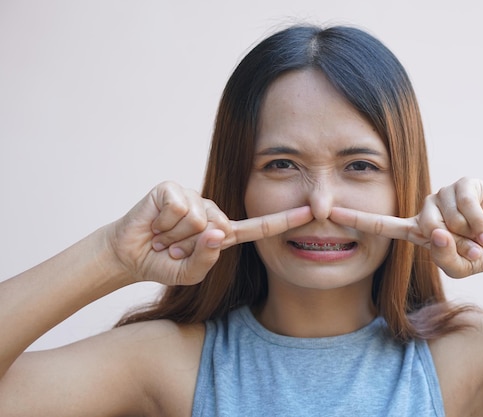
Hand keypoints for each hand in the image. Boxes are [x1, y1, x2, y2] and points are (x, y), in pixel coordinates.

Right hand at [107, 181, 312, 285]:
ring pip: (198, 220)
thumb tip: (217, 231)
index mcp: (223, 232)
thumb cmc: (162, 263)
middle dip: (191, 248)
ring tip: (164, 237)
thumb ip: (206, 260)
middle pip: (220, 229)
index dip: (285, 220)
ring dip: (175, 237)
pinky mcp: (174, 189)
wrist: (128, 255)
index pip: (258, 227)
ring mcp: (194, 197)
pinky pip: (180, 208)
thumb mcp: (189, 274)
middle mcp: (213, 211)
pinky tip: (156, 224)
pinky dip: (165, 224)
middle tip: (174, 248)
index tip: (312, 212)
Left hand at [330, 178, 482, 277]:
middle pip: (423, 225)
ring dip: (468, 233)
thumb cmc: (479, 254)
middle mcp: (426, 209)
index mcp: (417, 230)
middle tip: (469, 247)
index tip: (330, 213)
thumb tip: (435, 230)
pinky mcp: (463, 183)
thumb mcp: (460, 267)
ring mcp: (443, 194)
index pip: (382, 225)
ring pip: (445, 215)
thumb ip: (444, 256)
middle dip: (451, 241)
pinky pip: (463, 204)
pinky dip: (478, 223)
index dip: (357, 219)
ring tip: (478, 236)